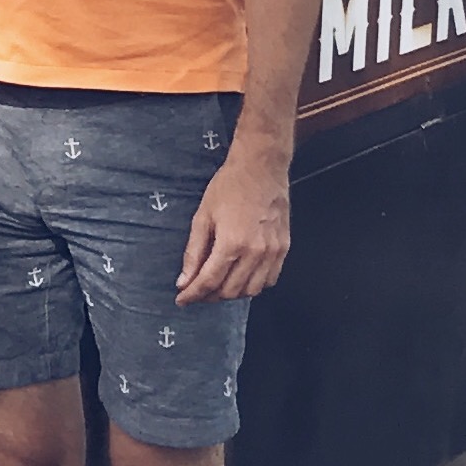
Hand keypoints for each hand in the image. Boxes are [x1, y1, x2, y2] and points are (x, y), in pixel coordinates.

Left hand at [176, 139, 290, 302]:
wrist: (261, 167)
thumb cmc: (230, 185)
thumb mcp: (203, 216)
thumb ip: (193, 252)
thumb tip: (184, 280)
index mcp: (232, 243)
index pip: (209, 282)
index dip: (192, 294)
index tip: (182, 299)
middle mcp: (255, 252)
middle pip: (230, 291)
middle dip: (209, 296)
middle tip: (196, 290)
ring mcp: (272, 252)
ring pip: (250, 291)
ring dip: (231, 293)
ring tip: (217, 284)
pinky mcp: (283, 248)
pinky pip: (269, 280)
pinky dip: (253, 285)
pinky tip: (241, 276)